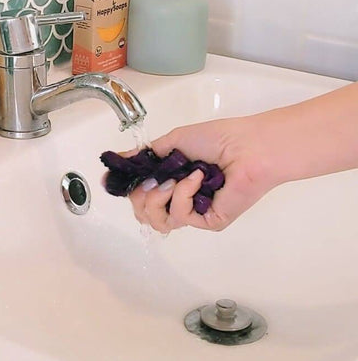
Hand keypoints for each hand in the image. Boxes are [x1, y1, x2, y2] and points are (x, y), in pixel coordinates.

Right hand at [128, 115, 278, 232]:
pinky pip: (181, 217)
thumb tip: (116, 159)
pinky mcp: (208, 221)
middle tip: (151, 180)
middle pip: (144, 214)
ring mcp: (195, 212)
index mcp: (172, 181)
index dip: (128, 191)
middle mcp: (181, 199)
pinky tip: (195, 179)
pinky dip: (183, 195)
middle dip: (140, 196)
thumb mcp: (172, 142)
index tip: (113, 181)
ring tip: (172, 181)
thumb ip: (144, 155)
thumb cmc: (217, 139)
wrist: (248, 146)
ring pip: (158, 221)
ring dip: (158, 199)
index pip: (141, 197)